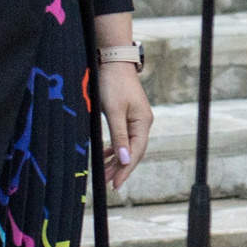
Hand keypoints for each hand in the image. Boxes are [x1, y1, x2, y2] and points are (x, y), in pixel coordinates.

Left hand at [98, 64, 154, 190]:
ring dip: (116, 159)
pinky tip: (106, 154)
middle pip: (133, 151)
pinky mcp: (128, 116)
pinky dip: (115, 148)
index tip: (115, 184)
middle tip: (107, 183)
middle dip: (120, 168)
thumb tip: (123, 158)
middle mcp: (143, 123)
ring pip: (127, 146)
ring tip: (104, 173)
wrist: (114, 62)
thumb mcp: (114, 111)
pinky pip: (123, 137)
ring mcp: (136, 120)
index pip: (136, 152)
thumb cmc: (113, 84)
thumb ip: (118, 136)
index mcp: (143, 123)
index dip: (125, 169)